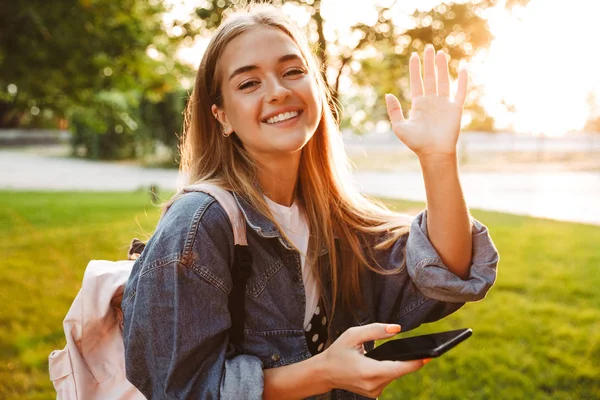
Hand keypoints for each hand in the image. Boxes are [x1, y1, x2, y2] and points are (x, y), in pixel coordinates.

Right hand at [319, 323, 426, 397]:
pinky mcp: (374, 393)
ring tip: (393, 353)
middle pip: (399, 371)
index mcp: (369, 371)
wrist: (324, 373)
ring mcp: (374, 391)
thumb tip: (397, 329)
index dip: (416, 362)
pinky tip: (384, 361)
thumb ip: (376, 330)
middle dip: (408, 359)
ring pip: (394, 376)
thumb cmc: (338, 351)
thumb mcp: (353, 335)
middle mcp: (373, 385)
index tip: (430, 355)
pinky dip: (389, 369)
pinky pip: (388, 379)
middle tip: (421, 348)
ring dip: (396, 364)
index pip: (399, 368)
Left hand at [385, 44, 467, 158]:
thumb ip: (394, 110)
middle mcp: (431, 102)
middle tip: (428, 47)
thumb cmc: (416, 142)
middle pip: (430, 77)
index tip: (413, 55)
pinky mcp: (455, 108)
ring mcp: (444, 104)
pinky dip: (463, 81)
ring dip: (442, 67)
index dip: (415, 69)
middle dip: (428, 63)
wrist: (433, 152)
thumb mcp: (400, 126)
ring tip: (440, 53)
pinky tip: (463, 69)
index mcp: (418, 104)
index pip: (416, 82)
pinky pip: (460, 92)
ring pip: (444, 80)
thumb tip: (388, 94)